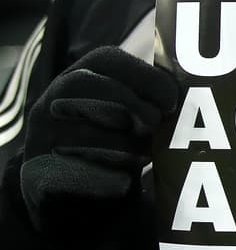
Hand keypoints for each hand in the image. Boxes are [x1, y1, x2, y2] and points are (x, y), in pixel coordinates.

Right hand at [20, 47, 180, 243]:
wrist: (75, 189)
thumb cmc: (116, 138)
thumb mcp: (131, 112)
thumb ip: (150, 100)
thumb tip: (185, 100)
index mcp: (80, 75)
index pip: (108, 59)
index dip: (143, 77)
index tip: (171, 101)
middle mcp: (53, 100)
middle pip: (88, 87)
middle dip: (130, 107)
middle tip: (155, 127)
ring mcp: (41, 136)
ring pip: (81, 131)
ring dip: (121, 145)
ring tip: (143, 156)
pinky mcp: (36, 174)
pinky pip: (68, 171)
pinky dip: (102, 178)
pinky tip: (124, 182)